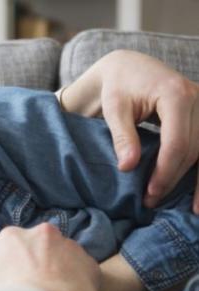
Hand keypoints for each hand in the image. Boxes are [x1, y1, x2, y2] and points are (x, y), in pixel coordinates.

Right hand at [0, 224, 99, 290]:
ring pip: (58, 258)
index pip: (2, 251)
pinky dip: (74, 283)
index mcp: (11, 236)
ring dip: (53, 272)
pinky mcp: (90, 264)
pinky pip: (80, 272)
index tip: (4, 288)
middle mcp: (41, 233)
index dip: (1, 270)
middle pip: (32, 250)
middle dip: (29, 266)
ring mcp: (69, 247)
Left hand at [61, 49, 198, 212]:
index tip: (150, 193)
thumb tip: (128, 167)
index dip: (165, 171)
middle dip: (174, 178)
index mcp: (175, 94)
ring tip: (192, 210)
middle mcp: (198, 98)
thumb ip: (122, 136)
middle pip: (193, 149)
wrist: (128, 68)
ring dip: (197, 180)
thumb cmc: (117, 86)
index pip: (177, 142)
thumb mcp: (114, 108)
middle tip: (153, 201)